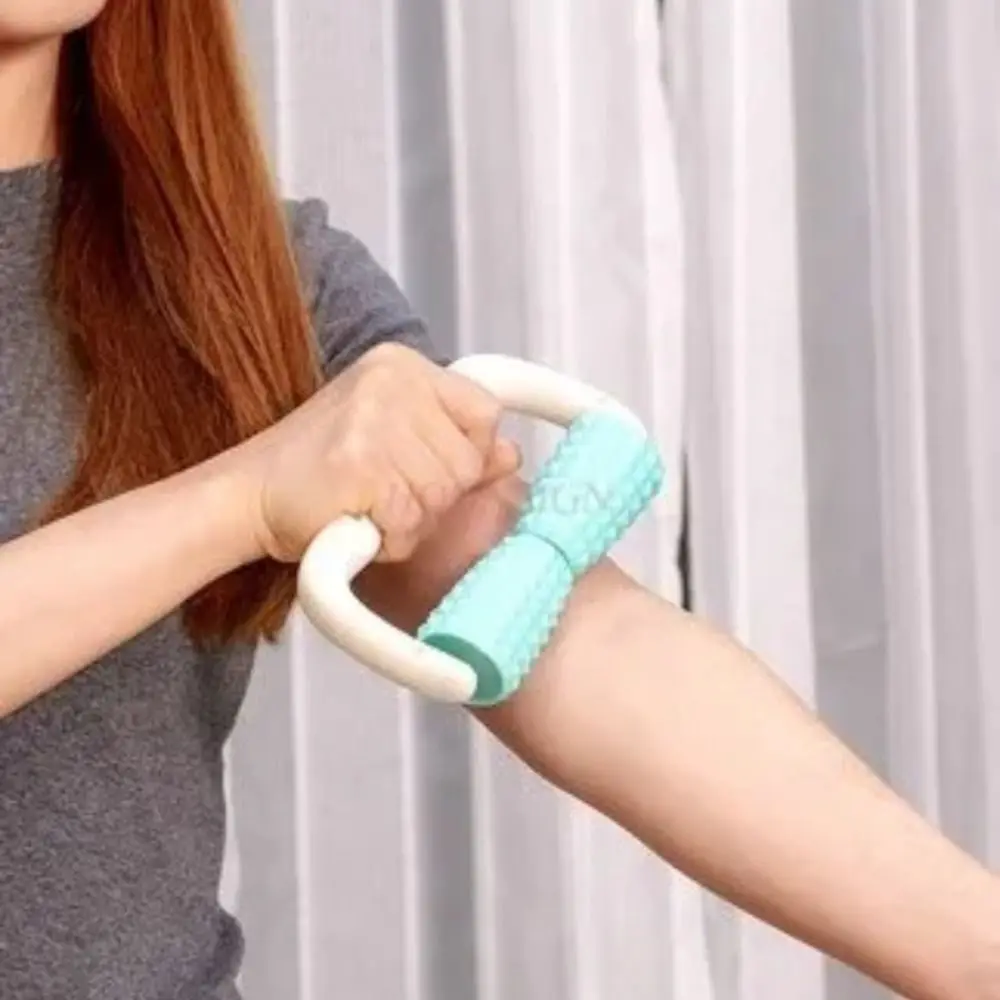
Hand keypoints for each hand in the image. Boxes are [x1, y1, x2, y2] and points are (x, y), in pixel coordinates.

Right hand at [234, 343, 520, 562]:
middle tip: (384, 494)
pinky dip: (389, 540)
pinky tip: (356, 523)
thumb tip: (511, 455)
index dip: (469, 453)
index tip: (433, 469)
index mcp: (401, 365)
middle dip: (435, 496)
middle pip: (467, 462)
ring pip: (442, 497)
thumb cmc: (319, 469)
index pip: (484, 412)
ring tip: (368, 508)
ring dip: (411, 521)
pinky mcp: (361, 468)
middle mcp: (392, 383)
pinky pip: (410, 523)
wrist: (246, 494)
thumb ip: (451, 440)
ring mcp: (375, 423)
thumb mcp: (391, 436)